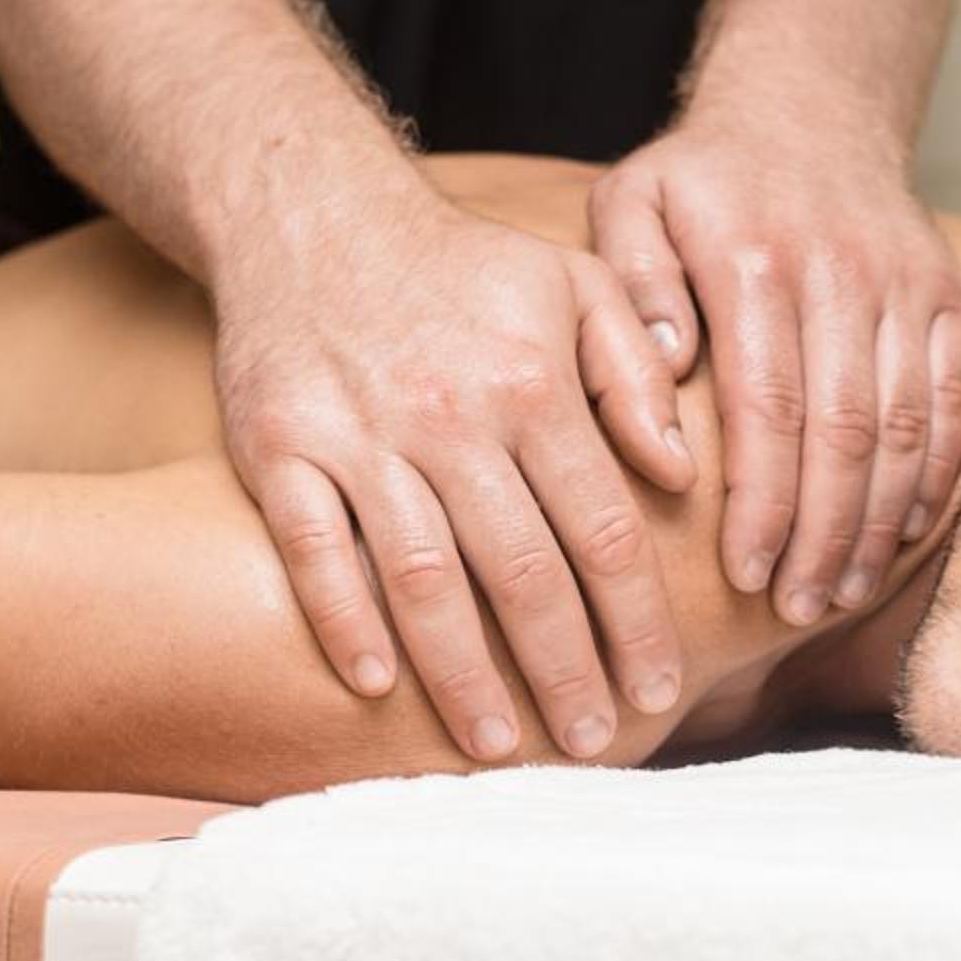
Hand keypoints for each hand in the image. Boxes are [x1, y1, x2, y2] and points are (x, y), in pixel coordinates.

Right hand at [212, 191, 695, 762]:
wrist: (311, 213)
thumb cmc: (462, 267)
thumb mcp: (573, 286)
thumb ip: (637, 375)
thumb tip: (681, 473)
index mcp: (531, 383)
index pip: (602, 529)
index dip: (636, 620)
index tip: (661, 689)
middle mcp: (449, 415)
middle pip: (521, 573)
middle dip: (565, 670)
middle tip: (595, 744)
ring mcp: (357, 436)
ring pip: (421, 579)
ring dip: (462, 673)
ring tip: (499, 746)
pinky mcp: (278, 448)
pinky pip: (314, 551)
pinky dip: (342, 620)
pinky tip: (374, 686)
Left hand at [588, 108, 960, 621]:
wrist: (811, 105)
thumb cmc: (705, 178)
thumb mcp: (635, 200)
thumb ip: (633, 283)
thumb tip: (665, 371)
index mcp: (755, 256)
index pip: (767, 406)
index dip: (764, 501)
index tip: (746, 575)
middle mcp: (840, 271)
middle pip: (842, 431)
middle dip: (820, 533)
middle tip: (795, 608)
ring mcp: (904, 284)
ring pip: (901, 425)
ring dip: (875, 522)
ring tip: (841, 591)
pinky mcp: (947, 295)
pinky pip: (949, 398)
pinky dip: (932, 472)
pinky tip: (900, 534)